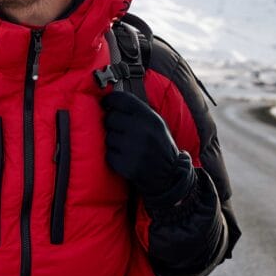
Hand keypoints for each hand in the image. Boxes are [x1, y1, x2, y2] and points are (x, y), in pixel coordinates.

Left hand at [101, 91, 194, 208]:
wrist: (169, 176)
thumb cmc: (159, 146)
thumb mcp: (156, 123)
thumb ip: (137, 111)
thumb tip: (111, 100)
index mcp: (150, 117)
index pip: (121, 99)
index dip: (110, 100)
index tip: (106, 103)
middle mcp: (142, 131)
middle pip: (110, 118)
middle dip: (112, 124)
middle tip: (120, 131)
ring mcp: (134, 149)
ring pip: (108, 137)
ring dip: (113, 142)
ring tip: (126, 147)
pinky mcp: (126, 165)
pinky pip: (108, 154)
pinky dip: (114, 157)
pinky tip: (125, 158)